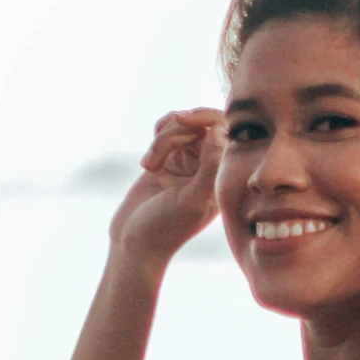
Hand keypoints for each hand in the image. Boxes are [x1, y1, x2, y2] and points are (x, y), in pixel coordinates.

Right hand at [109, 106, 225, 268]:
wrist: (134, 242)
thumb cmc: (165, 228)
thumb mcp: (192, 200)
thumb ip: (210, 166)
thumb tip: (218, 130)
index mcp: (222, 175)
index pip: (225, 130)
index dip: (205, 117)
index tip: (182, 119)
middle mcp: (209, 166)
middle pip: (200, 123)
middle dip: (176, 130)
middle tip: (156, 153)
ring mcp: (188, 162)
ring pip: (180, 125)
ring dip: (161, 139)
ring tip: (149, 166)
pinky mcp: (168, 159)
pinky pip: (167, 130)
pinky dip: (156, 138)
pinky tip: (148, 162)